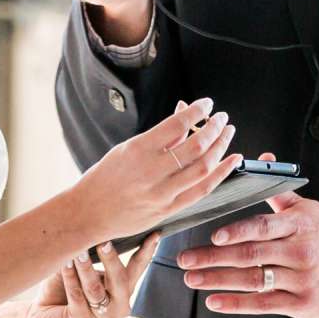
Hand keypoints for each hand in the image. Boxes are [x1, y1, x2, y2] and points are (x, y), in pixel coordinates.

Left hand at [12, 241, 154, 317]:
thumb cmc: (64, 290)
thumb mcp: (81, 268)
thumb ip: (90, 253)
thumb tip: (90, 227)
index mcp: (123, 290)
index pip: (138, 268)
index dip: (147, 251)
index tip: (154, 233)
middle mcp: (118, 306)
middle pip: (121, 280)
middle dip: (112, 259)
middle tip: (104, 241)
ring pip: (96, 289)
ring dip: (86, 268)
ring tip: (78, 252)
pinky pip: (77, 297)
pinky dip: (70, 278)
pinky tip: (64, 264)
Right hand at [79, 97, 239, 242]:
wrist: (87, 213)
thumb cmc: (103, 178)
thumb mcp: (126, 149)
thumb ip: (159, 135)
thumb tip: (184, 114)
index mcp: (138, 150)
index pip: (177, 124)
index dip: (197, 111)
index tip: (207, 104)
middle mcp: (151, 172)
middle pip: (196, 146)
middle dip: (214, 128)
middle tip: (222, 117)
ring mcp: (161, 193)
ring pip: (203, 168)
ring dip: (221, 147)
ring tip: (228, 133)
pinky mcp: (168, 210)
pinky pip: (202, 190)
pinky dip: (220, 173)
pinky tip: (231, 161)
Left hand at [178, 171, 318, 317]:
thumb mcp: (309, 209)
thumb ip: (281, 191)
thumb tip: (264, 160)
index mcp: (298, 225)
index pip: (263, 227)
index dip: (236, 232)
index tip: (214, 236)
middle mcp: (298, 252)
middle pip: (250, 255)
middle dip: (213, 258)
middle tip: (186, 259)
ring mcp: (300, 279)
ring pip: (253, 280)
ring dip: (218, 280)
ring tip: (193, 278)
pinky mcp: (301, 303)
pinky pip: (263, 304)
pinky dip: (236, 304)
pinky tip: (216, 301)